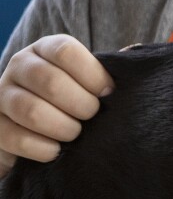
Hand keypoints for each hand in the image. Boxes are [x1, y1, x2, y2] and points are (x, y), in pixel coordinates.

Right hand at [0, 34, 113, 176]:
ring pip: (32, 111)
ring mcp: (1, 95)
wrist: (33, 128)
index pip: (65, 51)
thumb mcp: (87, 79)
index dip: (92, 74)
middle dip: (81, 105)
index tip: (108, 93)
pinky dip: (44, 148)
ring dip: (62, 127)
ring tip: (75, 133)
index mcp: (45, 48)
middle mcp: (20, 66)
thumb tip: (133, 57)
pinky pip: (17, 139)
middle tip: (92, 116)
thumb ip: (106, 70)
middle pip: (50, 82)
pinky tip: (57, 150)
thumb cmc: (74, 99)